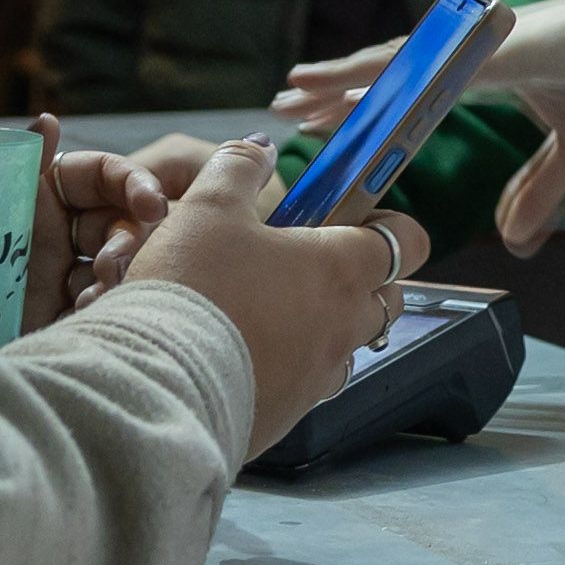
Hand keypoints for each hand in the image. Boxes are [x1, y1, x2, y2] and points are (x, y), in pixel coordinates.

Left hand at [25, 113, 158, 322]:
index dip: (137, 184)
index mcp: (49, 193)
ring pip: (121, 264)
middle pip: (123, 221)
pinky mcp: (68, 308)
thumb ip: (23, 165)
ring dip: (116, 279)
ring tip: (87, 300)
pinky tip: (78, 316)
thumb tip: (47, 119)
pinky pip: (104, 301)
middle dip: (128, 242)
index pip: (108, 175)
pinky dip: (101, 307)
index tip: (153, 207)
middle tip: (110, 269)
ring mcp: (69, 270)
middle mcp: (64, 228)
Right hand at [116, 139, 409, 462]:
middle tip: (310, 264)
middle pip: (384, 299)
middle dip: (362, 280)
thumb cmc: (192, 287)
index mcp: (339, 267)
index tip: (362, 220)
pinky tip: (245, 352)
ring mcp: (318, 376)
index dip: (392, 226)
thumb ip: (239, 168)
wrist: (156, 381)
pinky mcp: (288, 414)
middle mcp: (343, 326)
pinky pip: (306, 386)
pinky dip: (290, 367)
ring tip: (272, 310)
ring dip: (325, 327)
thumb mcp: (208, 206)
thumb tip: (258, 150)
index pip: (407, 242)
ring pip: (346, 347)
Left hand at [277, 0, 564, 254]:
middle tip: (287, 110)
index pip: (412, 91)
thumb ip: (539, 192)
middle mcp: (474, 56)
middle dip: (338, 93)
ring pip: (398, 65)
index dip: (369, 105)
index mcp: (488, 73)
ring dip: (343, 79)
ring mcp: (482, 47)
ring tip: (295, 91)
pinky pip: (431, 66)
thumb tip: (512, 240)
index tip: (327, 122)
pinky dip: (385, 76)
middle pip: (391, 76)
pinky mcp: (499, 47)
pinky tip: (347, 85)